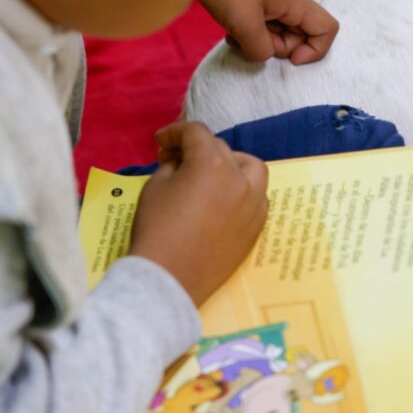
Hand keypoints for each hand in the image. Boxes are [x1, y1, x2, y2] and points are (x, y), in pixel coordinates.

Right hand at [128, 121, 267, 305]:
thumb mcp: (156, 186)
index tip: (161, 143)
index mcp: (214, 164)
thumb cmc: (157, 229)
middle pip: (221, 149)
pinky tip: (221, 200)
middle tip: (174, 161)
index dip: (175, 132)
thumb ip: (173, 165)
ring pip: (250, 169)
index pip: (196, 133)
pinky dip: (241, 190)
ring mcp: (255, 204)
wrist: (168, 280)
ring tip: (209, 175)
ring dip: (230, 164)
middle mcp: (241, 179)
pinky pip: (256, 196)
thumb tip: (182, 162)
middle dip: (197, 150)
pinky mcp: (257, 227)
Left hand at [200, 0, 337, 64]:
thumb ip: (261, 48)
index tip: (289, 59)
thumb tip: (264, 55)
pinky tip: (230, 29)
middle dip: (277, 46)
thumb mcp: (243, 23)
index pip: (326, 28)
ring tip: (235, 35)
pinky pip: (264, 21)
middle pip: (300, 33)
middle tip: (250, 42)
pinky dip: (250, 31)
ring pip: (280, 29)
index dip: (315, 50)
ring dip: (260, 40)